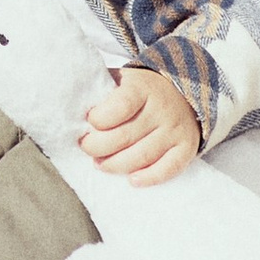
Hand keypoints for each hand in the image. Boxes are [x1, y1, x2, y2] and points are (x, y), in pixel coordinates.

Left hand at [79, 66, 199, 183]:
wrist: (184, 92)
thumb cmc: (141, 91)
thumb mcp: (122, 79)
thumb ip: (102, 90)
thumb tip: (72, 108)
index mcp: (142, 88)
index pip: (120, 107)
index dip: (99, 119)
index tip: (88, 122)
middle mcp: (161, 109)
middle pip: (126, 136)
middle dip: (99, 147)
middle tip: (87, 148)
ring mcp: (175, 130)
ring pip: (142, 156)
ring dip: (116, 165)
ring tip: (100, 164)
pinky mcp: (186, 148)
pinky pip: (168, 169)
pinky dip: (149, 178)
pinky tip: (132, 180)